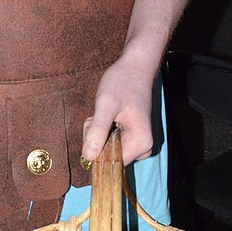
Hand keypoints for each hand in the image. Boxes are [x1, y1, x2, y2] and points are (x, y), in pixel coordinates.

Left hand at [81, 53, 154, 167]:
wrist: (135, 67)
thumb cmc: (122, 82)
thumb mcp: (106, 104)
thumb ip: (98, 130)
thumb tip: (88, 157)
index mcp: (140, 143)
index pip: (111, 163)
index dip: (96, 149)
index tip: (93, 127)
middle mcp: (143, 148)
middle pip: (109, 157)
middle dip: (96, 138)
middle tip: (98, 116)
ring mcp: (139, 143)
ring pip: (108, 149)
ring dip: (98, 133)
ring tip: (105, 112)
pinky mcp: (133, 138)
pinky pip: (112, 142)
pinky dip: (104, 130)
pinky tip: (108, 115)